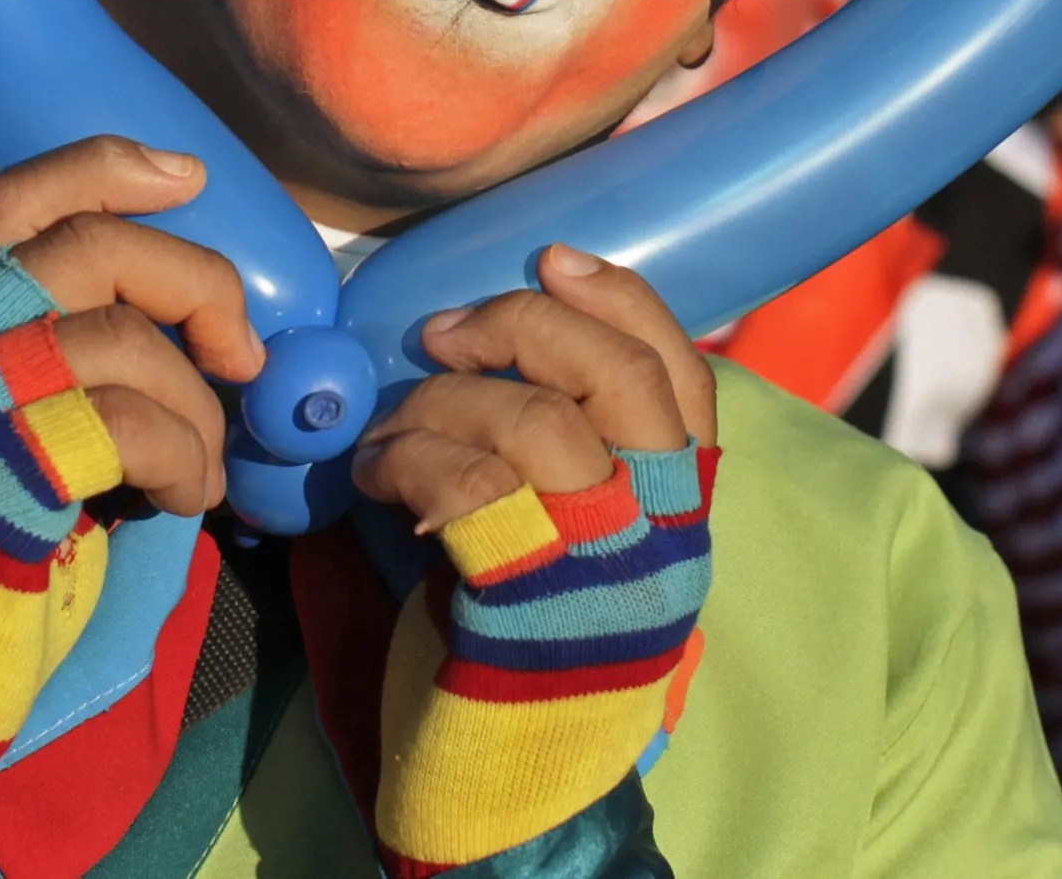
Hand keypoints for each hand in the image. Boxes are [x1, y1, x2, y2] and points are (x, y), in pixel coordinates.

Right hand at [0, 134, 263, 514]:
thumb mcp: (14, 417)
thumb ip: (67, 352)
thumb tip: (207, 329)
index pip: (14, 197)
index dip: (104, 168)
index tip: (186, 176)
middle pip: (89, 247)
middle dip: (195, 287)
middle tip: (240, 356)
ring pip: (121, 339)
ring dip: (197, 408)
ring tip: (206, 465)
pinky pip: (130, 426)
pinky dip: (186, 461)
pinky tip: (187, 499)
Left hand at [353, 247, 718, 876]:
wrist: (500, 806)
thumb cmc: (508, 664)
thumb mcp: (547, 546)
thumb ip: (536, 459)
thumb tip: (453, 354)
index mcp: (676, 516)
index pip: (685, 378)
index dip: (624, 302)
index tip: (553, 255)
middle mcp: (662, 538)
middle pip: (624, 381)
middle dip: (526, 326)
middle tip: (444, 332)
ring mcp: (606, 575)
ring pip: (545, 425)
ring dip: (448, 402)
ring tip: (390, 429)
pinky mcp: (535, 610)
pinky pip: (479, 487)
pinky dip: (415, 457)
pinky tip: (377, 476)